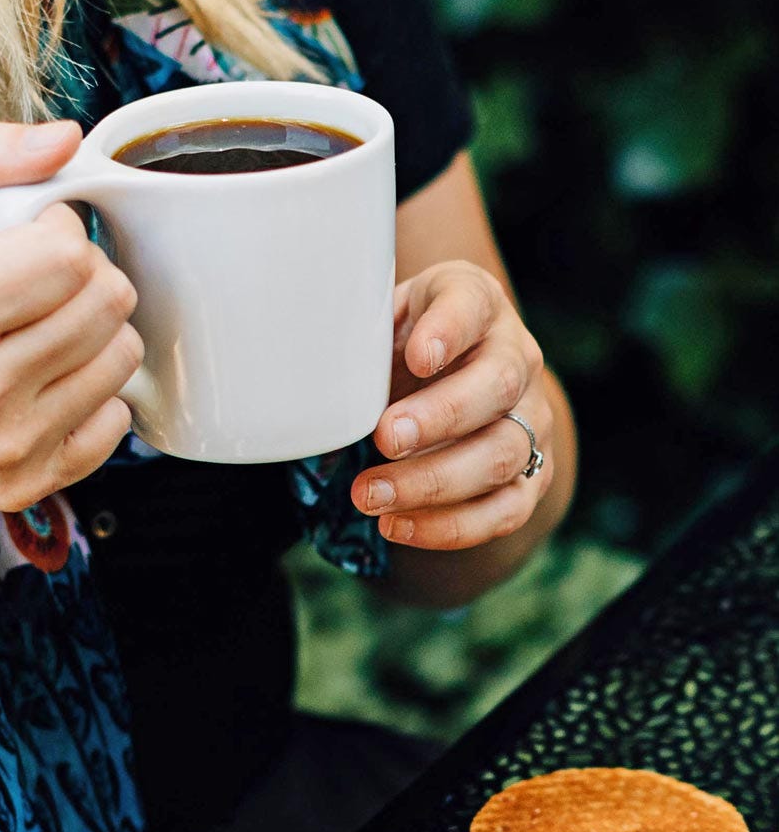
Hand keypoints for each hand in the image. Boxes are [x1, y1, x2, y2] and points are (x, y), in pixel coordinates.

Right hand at [0, 122, 141, 510]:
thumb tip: (69, 137)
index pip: (71, 253)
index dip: (56, 229)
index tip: (20, 237)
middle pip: (108, 301)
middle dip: (81, 273)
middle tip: (28, 282)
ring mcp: (6, 447)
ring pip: (122, 356)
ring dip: (90, 329)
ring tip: (33, 327)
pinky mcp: (25, 482)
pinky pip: (115, 419)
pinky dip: (89, 390)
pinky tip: (40, 377)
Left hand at [350, 261, 552, 550]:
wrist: (453, 380)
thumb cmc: (403, 344)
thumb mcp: (378, 317)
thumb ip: (354, 330)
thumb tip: (298, 365)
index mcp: (477, 304)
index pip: (473, 306)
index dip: (449, 331)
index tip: (418, 357)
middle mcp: (518, 359)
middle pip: (497, 388)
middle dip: (441, 417)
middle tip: (384, 438)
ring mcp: (532, 420)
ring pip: (502, 455)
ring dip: (434, 482)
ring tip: (371, 495)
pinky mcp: (530, 476)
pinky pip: (504, 511)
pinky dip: (450, 527)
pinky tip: (396, 525)